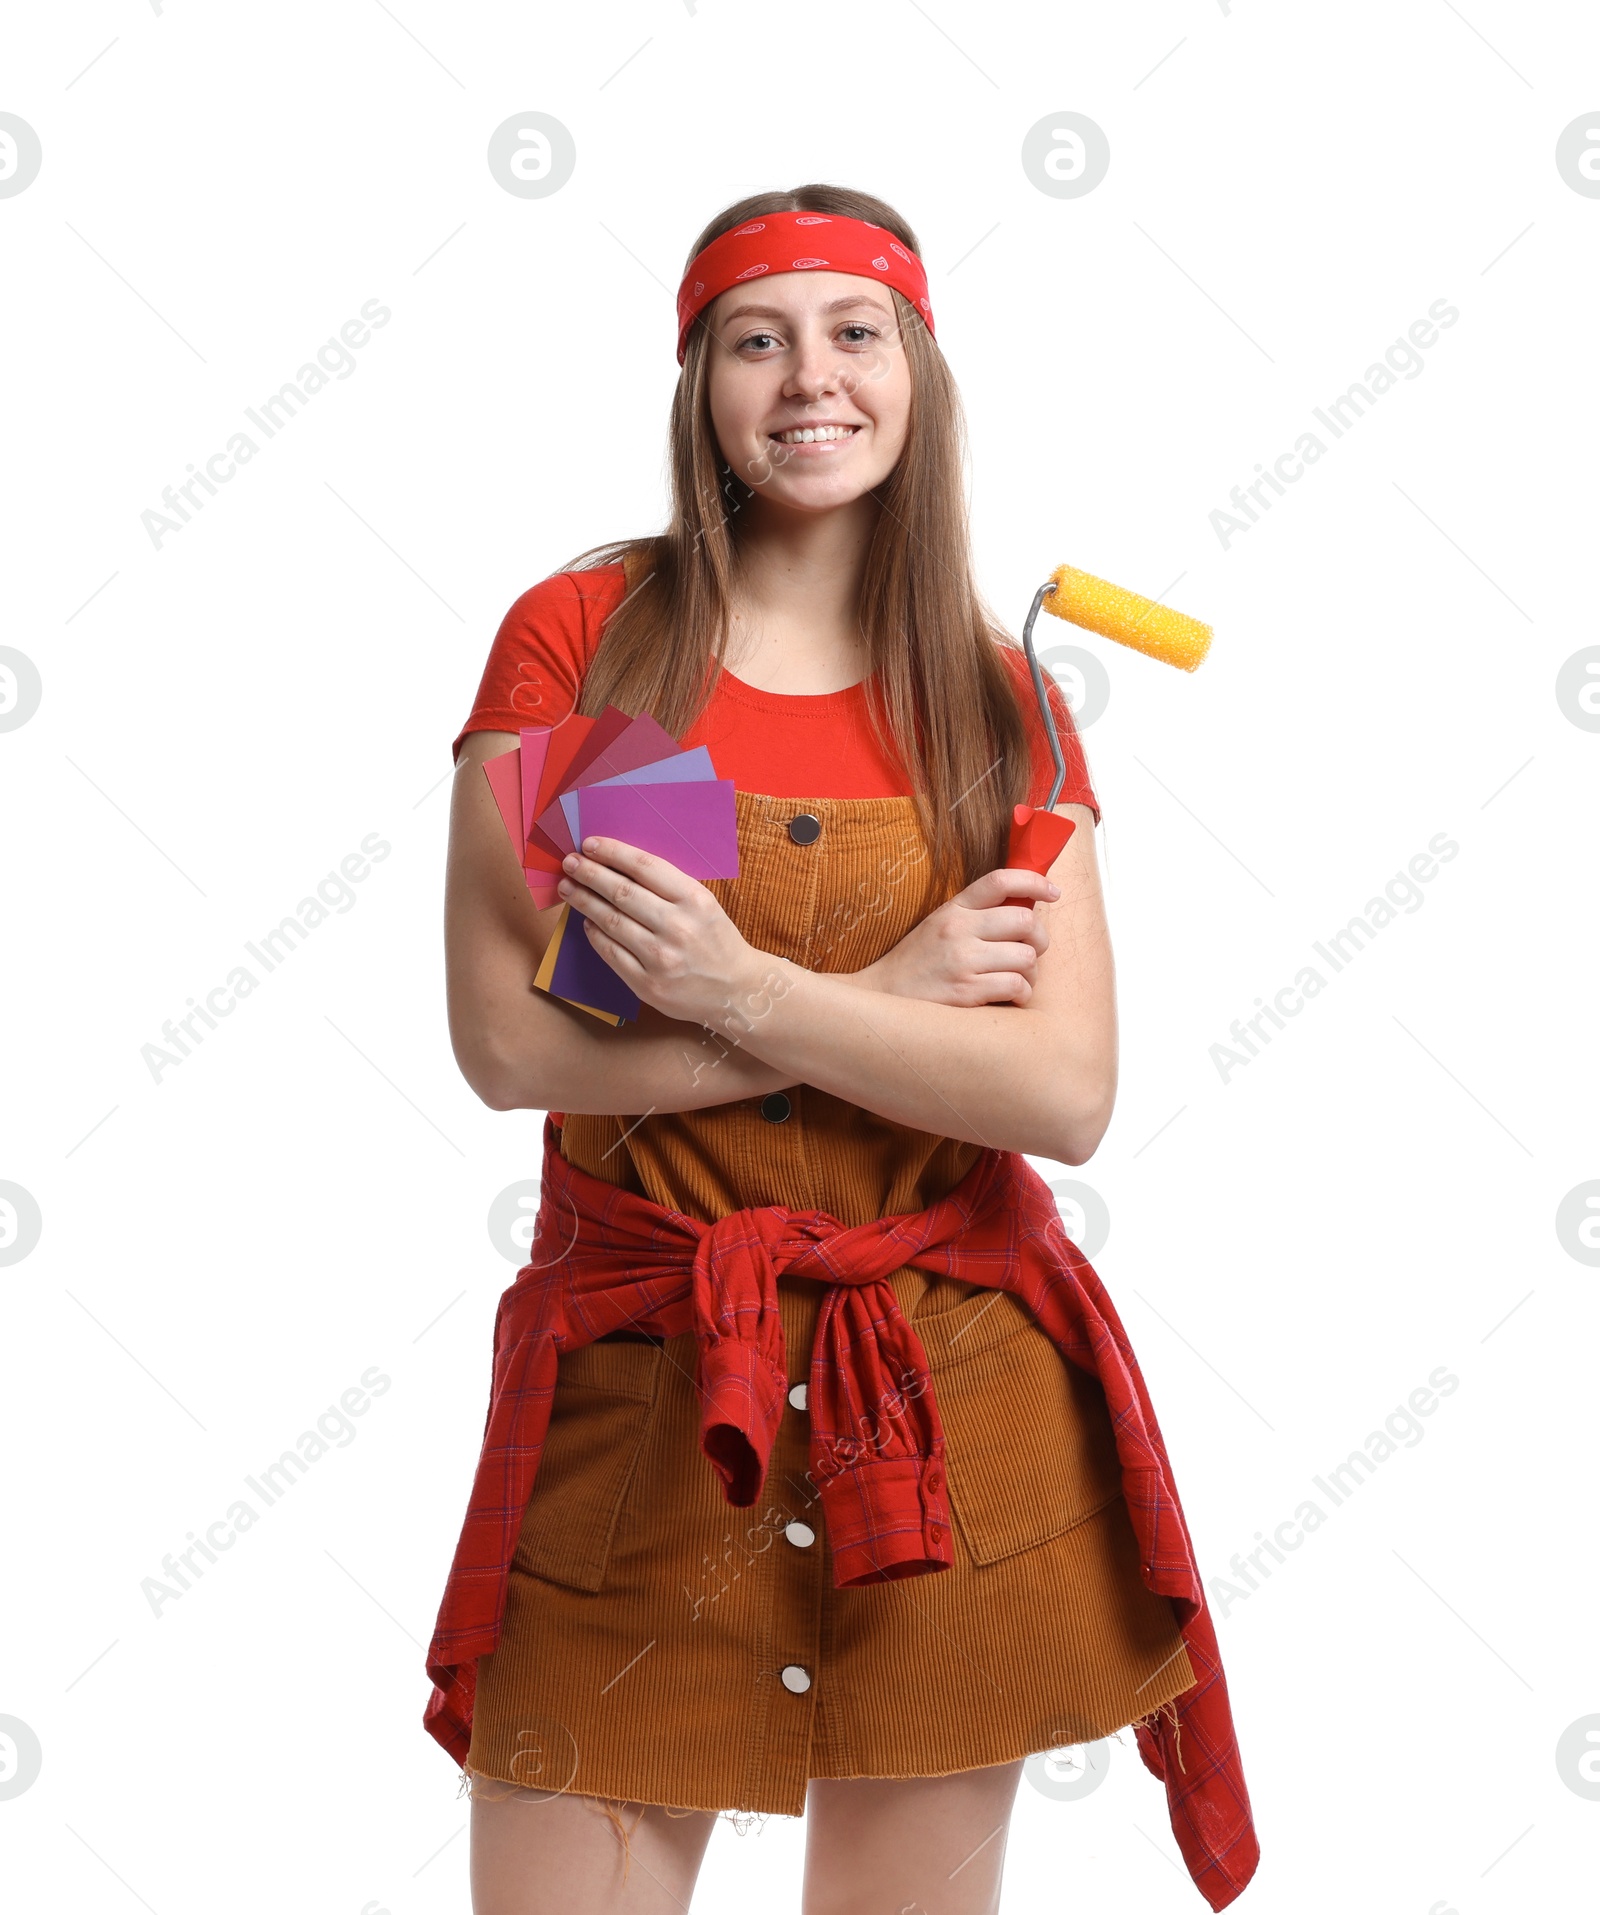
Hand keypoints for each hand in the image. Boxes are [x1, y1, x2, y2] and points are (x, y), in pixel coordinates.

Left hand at [557, 837, 775, 1028]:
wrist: (737, 991)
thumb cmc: (717, 941)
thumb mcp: (704, 905)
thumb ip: (668, 888)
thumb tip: (619, 867)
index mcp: (695, 900)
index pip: (645, 867)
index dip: (613, 853)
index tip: (590, 844)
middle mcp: (677, 927)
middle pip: (622, 893)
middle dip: (590, 874)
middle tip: (570, 863)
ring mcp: (661, 958)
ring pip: (611, 922)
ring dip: (585, 901)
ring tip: (569, 888)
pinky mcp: (648, 985)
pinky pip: (611, 954)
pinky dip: (595, 935)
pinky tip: (587, 922)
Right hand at [857, 867, 1059, 1006]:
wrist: (882, 997)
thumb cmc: (918, 964)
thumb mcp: (940, 926)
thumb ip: (976, 915)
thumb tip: (1026, 908)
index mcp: (954, 909)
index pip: (1000, 880)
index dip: (1035, 881)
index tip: (1053, 892)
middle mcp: (958, 930)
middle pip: (1025, 920)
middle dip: (1040, 939)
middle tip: (1032, 952)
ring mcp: (962, 961)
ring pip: (1026, 957)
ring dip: (1031, 972)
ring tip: (1018, 979)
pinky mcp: (965, 992)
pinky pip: (1016, 986)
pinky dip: (1021, 994)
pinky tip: (1010, 997)